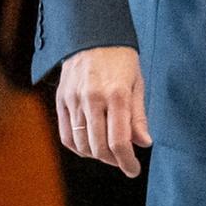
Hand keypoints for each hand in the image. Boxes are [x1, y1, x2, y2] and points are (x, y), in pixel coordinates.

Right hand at [56, 46, 150, 176]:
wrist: (93, 35)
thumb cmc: (121, 59)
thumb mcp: (137, 83)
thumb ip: (138, 116)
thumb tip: (144, 143)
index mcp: (117, 94)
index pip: (119, 140)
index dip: (127, 161)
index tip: (133, 170)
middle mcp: (93, 99)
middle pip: (99, 147)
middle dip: (113, 160)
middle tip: (123, 162)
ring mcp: (74, 100)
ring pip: (82, 144)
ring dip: (96, 155)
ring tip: (109, 153)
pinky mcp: (61, 100)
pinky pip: (66, 135)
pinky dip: (78, 147)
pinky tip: (90, 147)